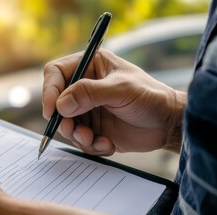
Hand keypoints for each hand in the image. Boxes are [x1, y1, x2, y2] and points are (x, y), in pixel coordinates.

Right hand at [42, 49, 185, 154]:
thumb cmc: (149, 97)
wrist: (167, 124)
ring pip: (65, 124)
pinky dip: (90, 145)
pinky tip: (108, 144)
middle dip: (64, 120)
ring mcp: (87, 109)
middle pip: (56, 102)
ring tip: (95, 139)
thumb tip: (60, 105)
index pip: (56, 73)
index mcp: (90, 66)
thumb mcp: (121, 90)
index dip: (49, 91)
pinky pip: (79, 139)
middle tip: (77, 130)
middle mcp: (84, 87)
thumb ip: (89, 93)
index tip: (52, 111)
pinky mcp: (93, 128)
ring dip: (78, 136)